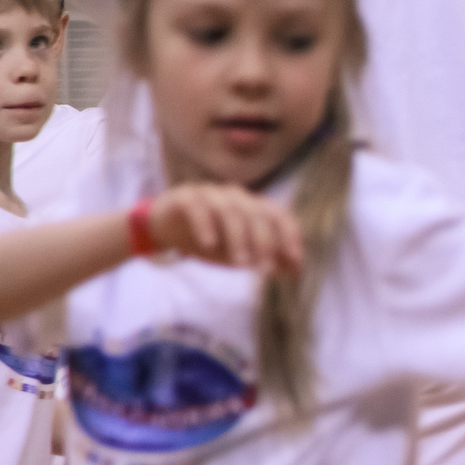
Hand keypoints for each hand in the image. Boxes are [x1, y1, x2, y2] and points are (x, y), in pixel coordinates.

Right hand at [149, 185, 304, 275]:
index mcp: (254, 207)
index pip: (280, 215)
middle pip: (256, 214)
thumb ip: (267, 257)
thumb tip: (297, 270)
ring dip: (238, 237)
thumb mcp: (240, 253)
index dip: (291, 235)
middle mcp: (236, 196)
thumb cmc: (211, 240)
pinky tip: (209, 244)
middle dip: (264, 242)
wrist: (166, 228)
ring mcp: (211, 193)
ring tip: (239, 263)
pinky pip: (198, 207)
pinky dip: (205, 225)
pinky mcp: (186, 197)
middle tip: (263, 269)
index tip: (296, 259)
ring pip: (230, 210)